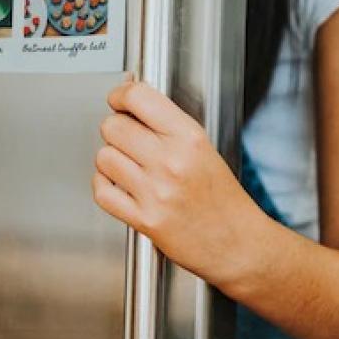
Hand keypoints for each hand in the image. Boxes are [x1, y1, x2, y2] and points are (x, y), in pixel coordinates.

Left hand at [93, 80, 261, 286]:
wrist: (237, 243)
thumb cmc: (223, 199)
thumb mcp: (204, 148)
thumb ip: (168, 124)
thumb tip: (131, 100)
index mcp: (189, 138)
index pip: (138, 98)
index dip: (121, 94)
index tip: (119, 99)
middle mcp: (171, 162)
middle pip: (113, 126)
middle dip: (116, 129)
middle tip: (126, 137)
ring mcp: (156, 192)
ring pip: (104, 157)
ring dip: (110, 159)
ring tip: (128, 165)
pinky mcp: (145, 220)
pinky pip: (102, 192)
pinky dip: (104, 186)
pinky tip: (118, 185)